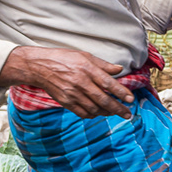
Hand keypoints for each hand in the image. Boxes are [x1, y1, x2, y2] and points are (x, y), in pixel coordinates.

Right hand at [2, 46, 132, 117]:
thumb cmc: (64, 58)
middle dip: (118, 108)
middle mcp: (81, 82)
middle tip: (127, 114)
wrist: (40, 67)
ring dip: (106, 112)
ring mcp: (73, 94)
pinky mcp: (66, 102)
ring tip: (114, 112)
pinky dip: (92, 115)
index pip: (108, 83)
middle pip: (103, 99)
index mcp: (87, 69)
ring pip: (94, 109)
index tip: (130, 99)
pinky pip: (82, 113)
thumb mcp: (84, 56)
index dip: (121, 92)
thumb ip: (103, 65)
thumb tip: (119, 69)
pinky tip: (98, 113)